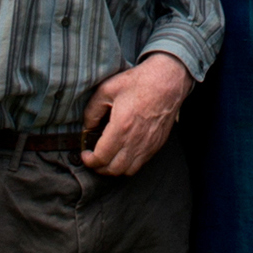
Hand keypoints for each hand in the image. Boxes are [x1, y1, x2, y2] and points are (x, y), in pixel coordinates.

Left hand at [79, 54, 191, 177]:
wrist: (168, 81)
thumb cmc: (139, 82)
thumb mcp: (107, 89)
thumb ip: (92, 111)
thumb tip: (87, 127)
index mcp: (121, 127)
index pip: (101, 158)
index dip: (89, 160)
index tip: (85, 154)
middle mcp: (135, 140)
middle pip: (113, 169)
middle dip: (99, 168)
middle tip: (93, 159)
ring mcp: (148, 144)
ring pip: (128, 170)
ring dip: (114, 169)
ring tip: (107, 159)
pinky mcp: (156, 144)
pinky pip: (141, 164)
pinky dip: (128, 164)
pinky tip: (123, 153)